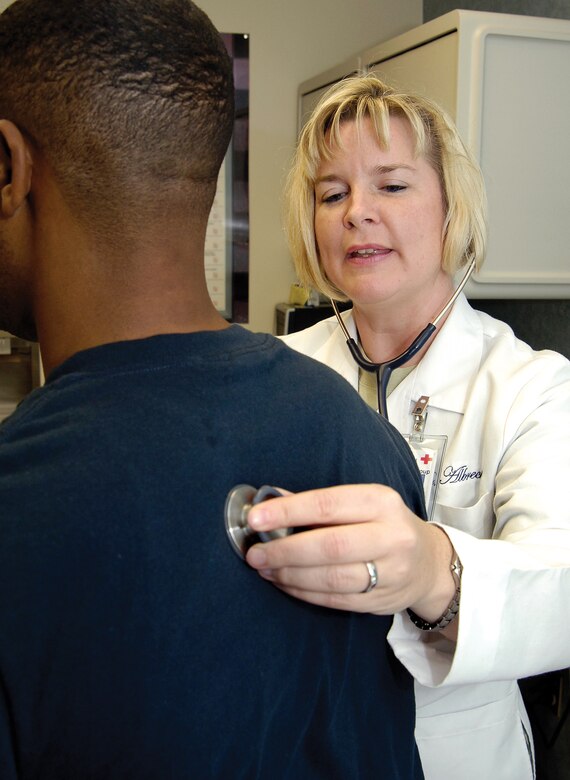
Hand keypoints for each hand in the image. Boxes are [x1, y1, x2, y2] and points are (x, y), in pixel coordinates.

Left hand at [245, 484, 455, 619]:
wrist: (430, 564)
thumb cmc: (385, 525)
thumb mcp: (362, 503)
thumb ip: (318, 503)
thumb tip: (269, 501)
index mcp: (382, 502)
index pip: (328, 505)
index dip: (288, 512)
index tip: (256, 518)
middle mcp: (391, 536)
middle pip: (330, 546)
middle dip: (286, 550)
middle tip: (255, 552)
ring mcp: (390, 573)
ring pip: (331, 578)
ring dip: (290, 575)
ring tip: (265, 568)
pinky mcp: (382, 602)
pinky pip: (334, 600)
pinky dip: (303, 592)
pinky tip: (284, 583)